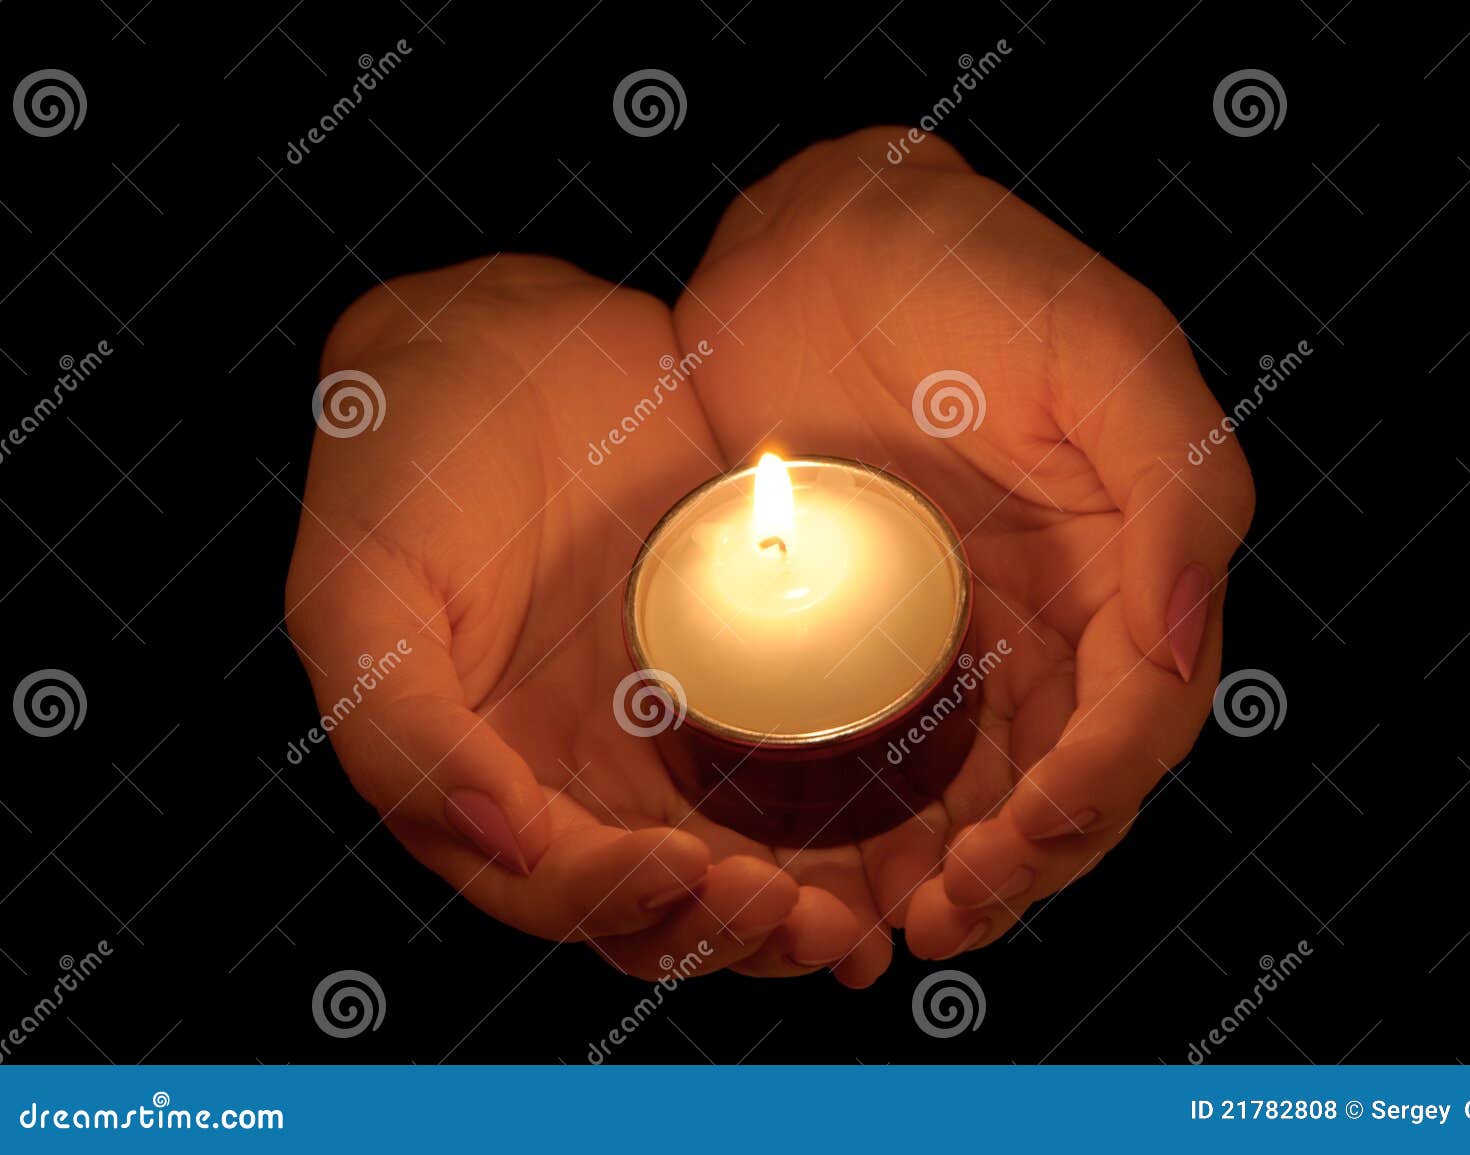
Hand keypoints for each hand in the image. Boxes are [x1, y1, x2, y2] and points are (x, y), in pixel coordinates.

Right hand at [285, 257, 867, 980]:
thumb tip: (505, 840)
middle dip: (731, 933)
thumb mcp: (364, 594)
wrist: (504, 341)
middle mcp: (576, 772)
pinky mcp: (736, 666)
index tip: (697, 871)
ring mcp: (661, 725)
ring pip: (736, 862)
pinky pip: (793, 763)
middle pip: (663, 905)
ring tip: (858, 920)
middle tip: (803, 918)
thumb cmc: (408, 465)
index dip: (629, 905)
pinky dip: (841, 823)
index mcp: (483, 777)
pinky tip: (900, 837)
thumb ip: (403, 730)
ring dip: (794, 912)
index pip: (560, 889)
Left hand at [673, 128, 1254, 959]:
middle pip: (1065, 781)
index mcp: (1131, 562)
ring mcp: (960, 634)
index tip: (1024, 838)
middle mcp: (1057, 615)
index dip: (1094, 792)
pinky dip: (877, 831)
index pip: (1139, 716)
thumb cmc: (974, 272)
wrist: (820, 242)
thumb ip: (1177, 484)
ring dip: (957, 874)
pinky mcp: (866, 636)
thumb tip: (1183, 643)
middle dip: (1023, 862)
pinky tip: (842, 878)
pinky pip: (889, 756)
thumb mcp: (1102, 349)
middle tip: (950, 913)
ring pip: (982, 794)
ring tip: (902, 923)